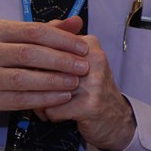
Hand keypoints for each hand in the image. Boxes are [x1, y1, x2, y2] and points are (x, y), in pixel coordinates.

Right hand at [0, 17, 89, 124]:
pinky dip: (43, 99)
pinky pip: (18, 99)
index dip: (61, 39)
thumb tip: (77, 21)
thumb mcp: (24, 40)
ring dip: (53, 81)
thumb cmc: (5, 58)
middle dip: (60, 61)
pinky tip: (61, 97)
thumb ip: (50, 31)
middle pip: (28, 54)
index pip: (33, 30)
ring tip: (74, 83)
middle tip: (82, 68)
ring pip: (22, 78)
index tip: (83, 49)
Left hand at [42, 33, 135, 150]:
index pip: (48, 44)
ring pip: (46, 88)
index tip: (37, 70)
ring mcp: (93, 83)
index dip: (36, 61)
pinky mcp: (89, 105)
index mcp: (89, 45)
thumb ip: (58, 44)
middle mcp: (94, 61)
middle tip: (37, 90)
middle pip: (45, 67)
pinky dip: (50, 115)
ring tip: (47, 104)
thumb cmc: (92, 88)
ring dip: (40, 100)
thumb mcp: (79, 61)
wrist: (117, 117)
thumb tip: (34, 32)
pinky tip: (58, 114)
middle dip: (34, 82)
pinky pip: (52, 109)